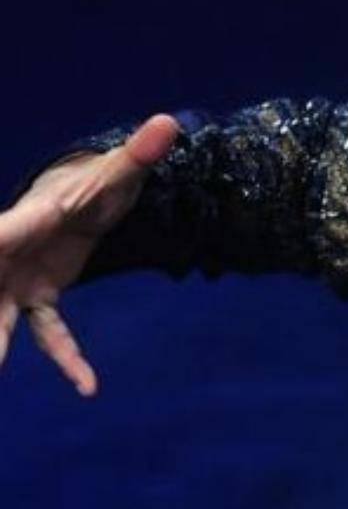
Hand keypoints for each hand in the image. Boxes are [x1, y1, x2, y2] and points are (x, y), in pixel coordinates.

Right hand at [0, 114, 178, 395]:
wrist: (82, 195)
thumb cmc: (92, 180)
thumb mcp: (117, 170)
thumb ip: (140, 151)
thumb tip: (170, 122)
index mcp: (25, 221)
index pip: (1, 234)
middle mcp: (11, 253)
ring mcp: (19, 279)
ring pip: (3, 320)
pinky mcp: (40, 297)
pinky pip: (50, 334)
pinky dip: (67, 359)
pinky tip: (89, 386)